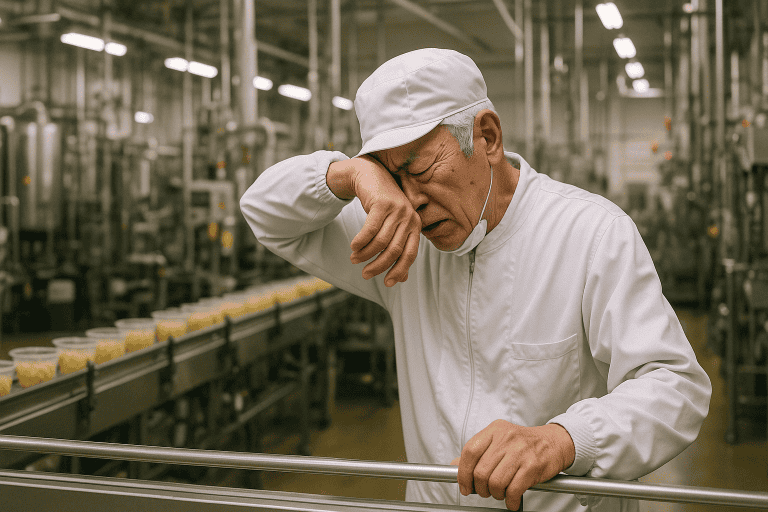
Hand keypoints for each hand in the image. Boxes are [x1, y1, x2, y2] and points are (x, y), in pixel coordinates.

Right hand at [327, 156, 420, 286]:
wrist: (370, 175)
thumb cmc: (382, 205)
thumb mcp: (393, 227)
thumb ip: (398, 248)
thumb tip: (403, 279)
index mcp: (415, 226)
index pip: (410, 254)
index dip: (399, 271)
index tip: (387, 283)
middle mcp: (409, 218)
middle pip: (394, 250)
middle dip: (378, 265)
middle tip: (365, 274)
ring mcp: (397, 210)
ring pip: (381, 241)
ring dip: (366, 254)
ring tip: (355, 259)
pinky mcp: (383, 204)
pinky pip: (370, 230)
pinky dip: (361, 242)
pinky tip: (354, 247)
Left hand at [454, 420, 574, 510]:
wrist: (554, 442)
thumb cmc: (524, 444)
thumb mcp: (499, 440)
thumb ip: (478, 453)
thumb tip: (455, 466)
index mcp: (494, 430)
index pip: (470, 451)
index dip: (463, 472)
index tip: (465, 486)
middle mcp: (506, 438)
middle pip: (481, 471)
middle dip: (481, 488)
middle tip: (486, 491)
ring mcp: (520, 451)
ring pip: (495, 482)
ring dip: (496, 494)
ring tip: (501, 493)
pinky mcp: (532, 466)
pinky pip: (513, 490)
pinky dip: (510, 500)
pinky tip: (512, 499)